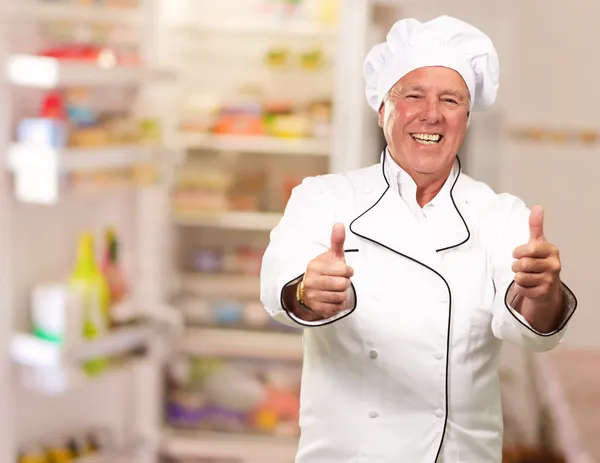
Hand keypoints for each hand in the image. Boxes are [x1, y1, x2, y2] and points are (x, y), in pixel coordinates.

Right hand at [302, 223, 353, 317]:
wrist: (310, 290)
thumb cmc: (326, 270)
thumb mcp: (332, 255)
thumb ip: (337, 241)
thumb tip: (339, 224)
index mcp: (314, 266)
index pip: (343, 270)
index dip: (348, 271)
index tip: (344, 271)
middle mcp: (311, 281)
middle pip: (342, 284)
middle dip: (345, 283)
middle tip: (340, 280)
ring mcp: (313, 295)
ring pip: (341, 296)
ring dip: (342, 294)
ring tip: (336, 289)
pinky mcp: (316, 308)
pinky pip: (337, 307)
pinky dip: (339, 304)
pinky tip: (333, 298)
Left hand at [510, 206, 563, 331]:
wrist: (547, 285)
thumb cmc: (538, 260)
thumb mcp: (537, 243)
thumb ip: (535, 226)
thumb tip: (538, 207)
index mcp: (551, 250)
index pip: (529, 249)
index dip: (518, 252)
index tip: (518, 253)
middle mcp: (554, 265)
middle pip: (522, 264)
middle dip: (516, 265)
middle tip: (520, 266)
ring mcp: (551, 279)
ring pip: (520, 277)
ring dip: (517, 277)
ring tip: (524, 275)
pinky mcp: (544, 293)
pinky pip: (522, 289)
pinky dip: (520, 288)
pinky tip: (527, 285)